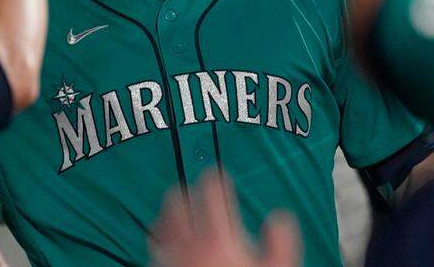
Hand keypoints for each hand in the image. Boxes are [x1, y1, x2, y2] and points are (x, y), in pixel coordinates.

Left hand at [150, 172, 299, 266]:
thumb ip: (280, 242)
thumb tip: (280, 217)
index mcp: (218, 237)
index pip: (211, 193)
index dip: (215, 179)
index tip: (218, 175)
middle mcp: (190, 243)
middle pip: (176, 202)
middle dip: (183, 192)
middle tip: (190, 189)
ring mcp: (172, 258)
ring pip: (160, 223)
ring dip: (167, 213)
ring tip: (174, 210)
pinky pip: (154, 248)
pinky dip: (159, 239)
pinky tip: (164, 242)